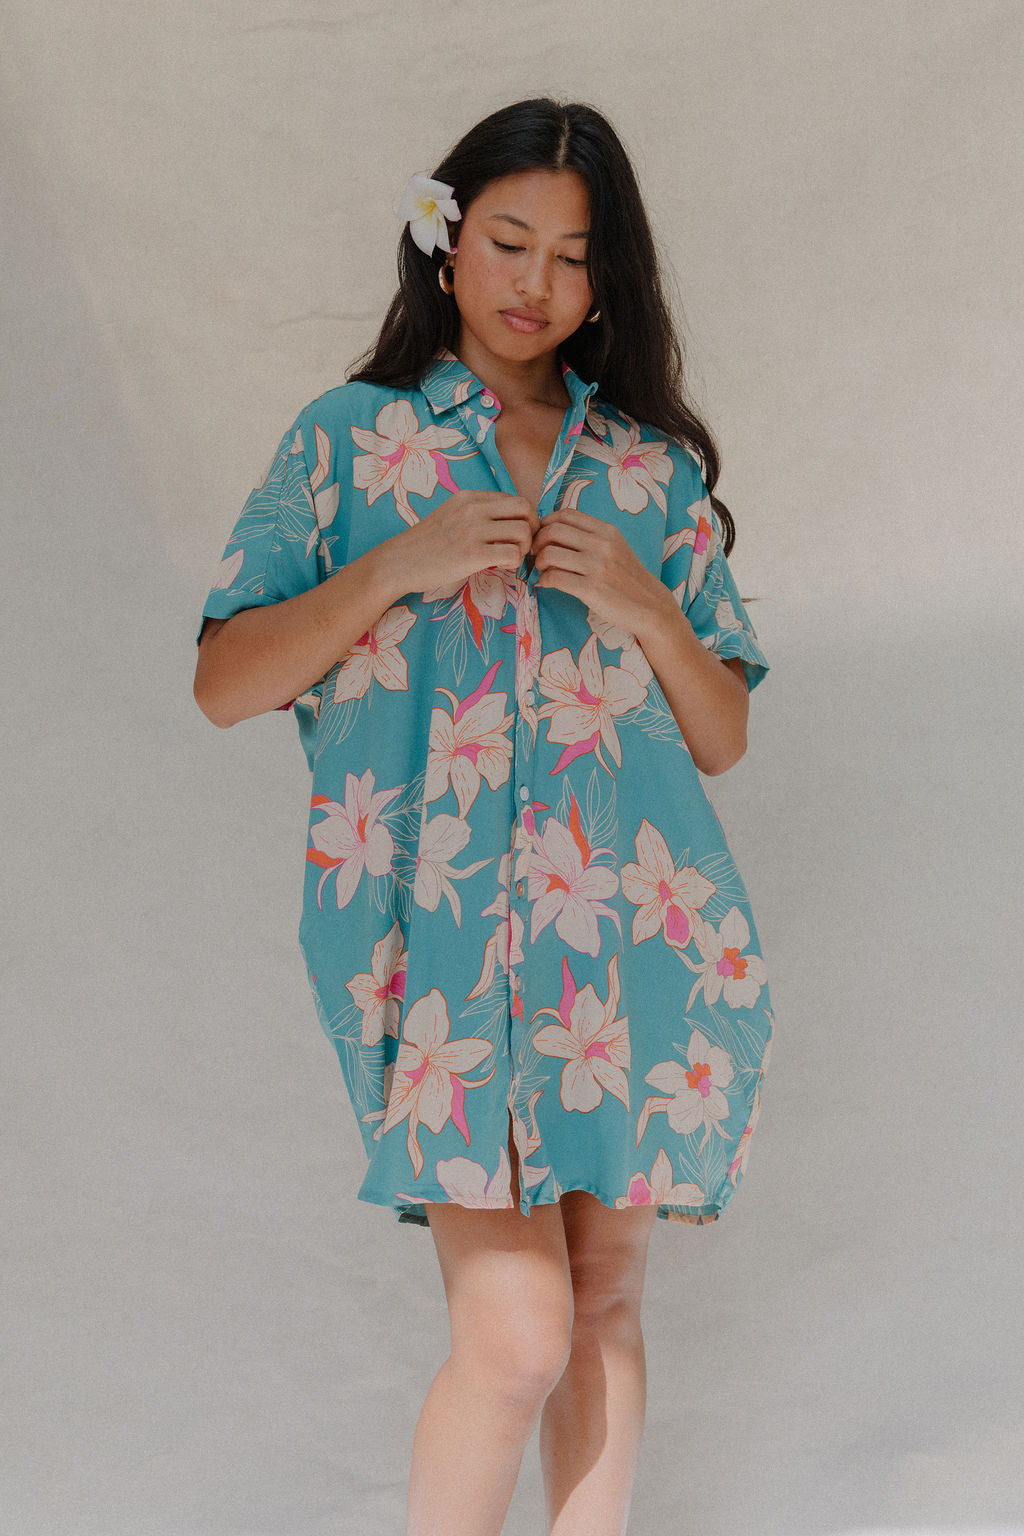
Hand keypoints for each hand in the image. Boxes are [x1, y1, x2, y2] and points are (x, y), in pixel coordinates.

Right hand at [390, 489, 538, 592]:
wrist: (398, 563)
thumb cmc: (425, 545)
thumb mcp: (451, 516)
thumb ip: (477, 514)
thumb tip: (508, 523)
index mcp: (469, 497)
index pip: (514, 499)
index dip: (523, 519)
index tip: (516, 535)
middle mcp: (472, 508)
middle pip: (525, 508)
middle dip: (532, 529)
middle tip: (523, 546)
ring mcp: (472, 530)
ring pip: (523, 531)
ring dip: (525, 548)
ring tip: (510, 558)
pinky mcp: (472, 554)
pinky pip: (513, 553)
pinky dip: (515, 562)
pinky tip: (502, 567)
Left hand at [530, 506, 671, 635]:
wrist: (650, 606)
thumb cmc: (627, 579)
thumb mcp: (615, 548)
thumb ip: (590, 537)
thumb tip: (553, 531)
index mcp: (606, 530)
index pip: (565, 514)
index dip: (546, 523)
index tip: (543, 537)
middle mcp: (602, 544)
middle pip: (552, 531)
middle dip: (537, 542)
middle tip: (537, 555)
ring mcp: (597, 566)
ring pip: (550, 554)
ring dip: (539, 562)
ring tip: (543, 571)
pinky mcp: (592, 589)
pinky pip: (554, 578)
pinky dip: (544, 581)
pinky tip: (547, 584)